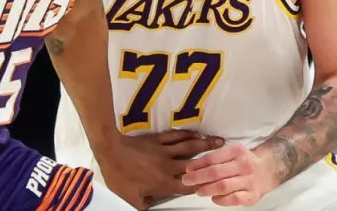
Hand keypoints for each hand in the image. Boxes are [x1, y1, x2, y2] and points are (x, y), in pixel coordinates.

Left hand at [98, 129, 223, 208]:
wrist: (110, 151)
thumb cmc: (120, 176)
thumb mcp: (131, 199)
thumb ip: (144, 205)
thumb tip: (149, 209)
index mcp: (164, 182)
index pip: (188, 185)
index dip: (202, 184)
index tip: (214, 182)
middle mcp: (168, 165)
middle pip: (195, 163)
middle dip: (212, 160)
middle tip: (226, 156)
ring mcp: (163, 151)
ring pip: (188, 146)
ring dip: (204, 144)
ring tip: (218, 141)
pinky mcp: (157, 140)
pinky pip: (175, 137)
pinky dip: (187, 134)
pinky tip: (196, 133)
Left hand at [181, 142, 275, 206]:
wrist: (270, 169)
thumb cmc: (245, 161)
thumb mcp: (233, 152)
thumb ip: (216, 157)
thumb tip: (194, 167)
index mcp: (237, 151)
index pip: (213, 158)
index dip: (198, 164)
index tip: (188, 169)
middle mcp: (244, 165)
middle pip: (216, 172)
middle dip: (198, 177)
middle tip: (187, 181)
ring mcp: (249, 181)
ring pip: (223, 186)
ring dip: (207, 189)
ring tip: (198, 190)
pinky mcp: (253, 195)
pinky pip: (234, 199)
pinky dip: (221, 200)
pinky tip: (214, 198)